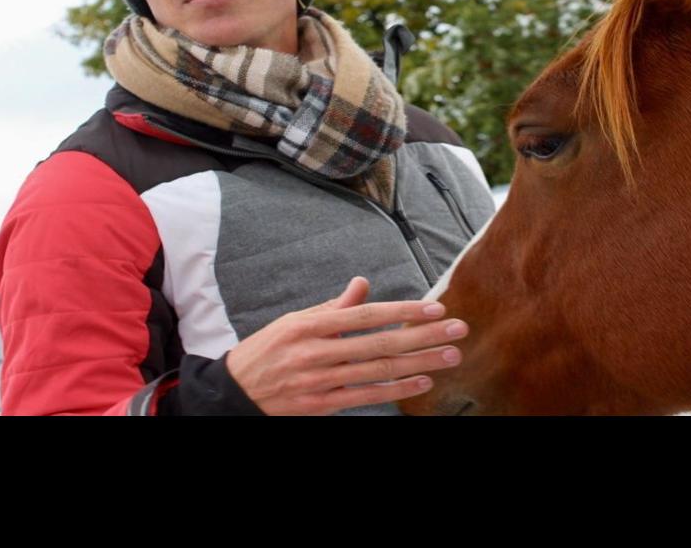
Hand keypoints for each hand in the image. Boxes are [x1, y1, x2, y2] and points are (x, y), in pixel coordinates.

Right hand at [225, 277, 467, 414]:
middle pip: (379, 343)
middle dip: (423, 336)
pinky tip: (422, 382)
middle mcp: (315, 353)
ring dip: (419, 363)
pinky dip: (396, 391)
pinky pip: (365, 397)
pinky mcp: (321, 406)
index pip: (365, 316)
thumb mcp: (293, 322)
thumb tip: (362, 284)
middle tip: (458, 329)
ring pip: (378, 371)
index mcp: (308, 326)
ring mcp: (319, 382)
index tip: (434, 308)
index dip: (402, 312)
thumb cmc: (267, 352)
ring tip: (450, 355)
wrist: (233, 394)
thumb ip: (333, 308)